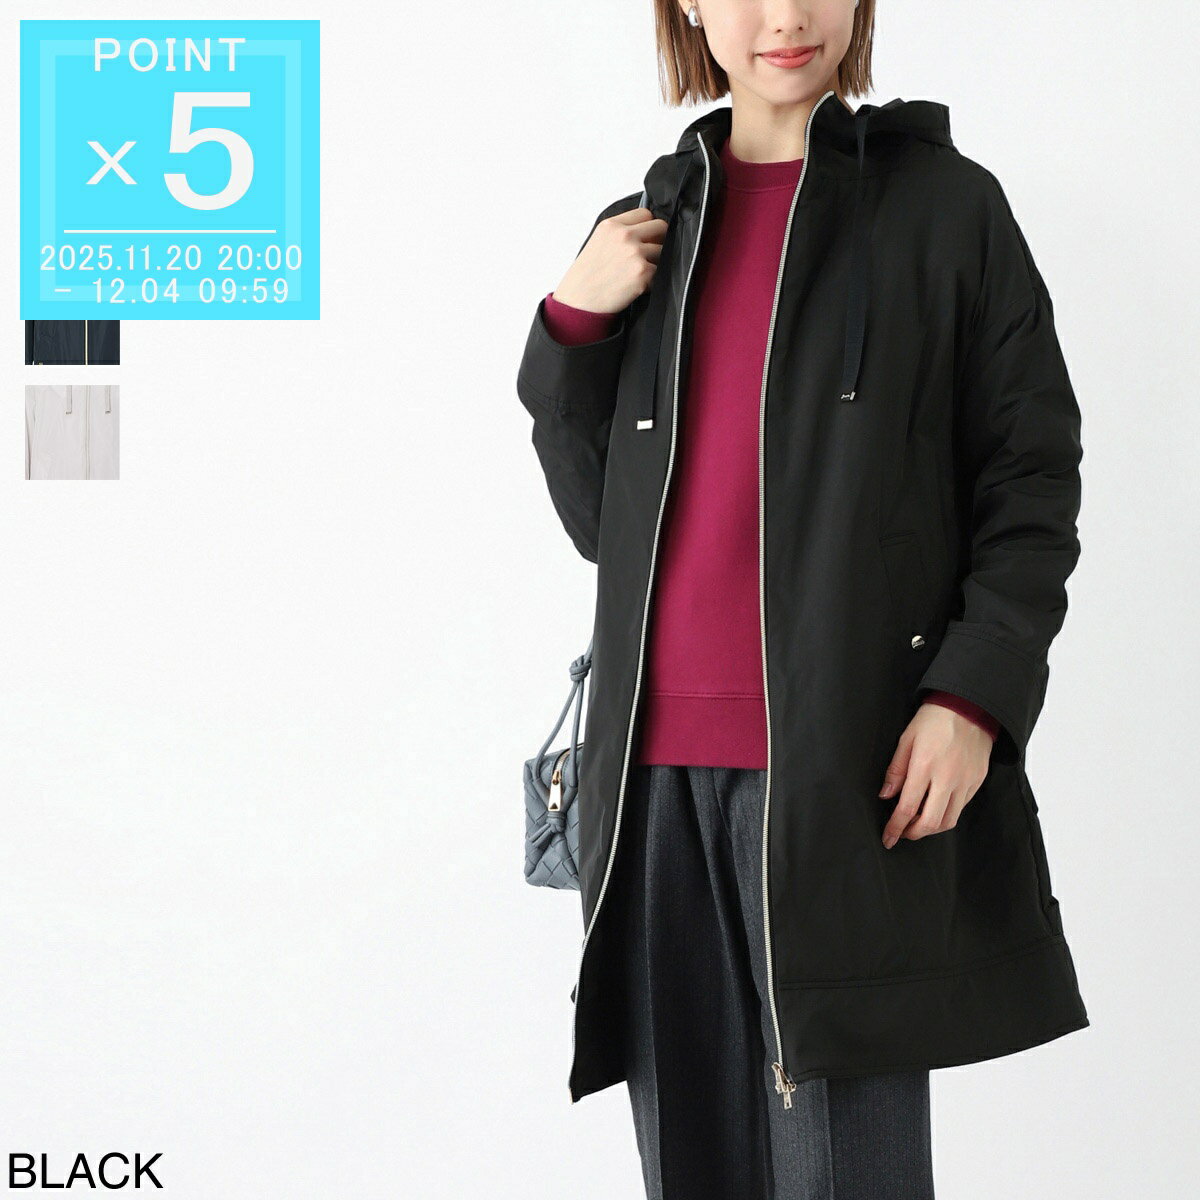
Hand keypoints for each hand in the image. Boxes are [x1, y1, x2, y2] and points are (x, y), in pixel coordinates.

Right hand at [553, 207, 666, 314]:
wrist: (579, 302)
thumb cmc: (586, 277)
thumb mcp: (598, 242)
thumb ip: (620, 232)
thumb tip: (645, 232)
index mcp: (612, 226)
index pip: (645, 214)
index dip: (648, 227)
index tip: (646, 237)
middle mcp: (625, 236)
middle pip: (660, 227)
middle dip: (658, 240)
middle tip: (649, 254)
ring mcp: (635, 253)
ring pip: (662, 252)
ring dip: (655, 263)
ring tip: (636, 274)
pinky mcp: (643, 272)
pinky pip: (659, 273)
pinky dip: (651, 282)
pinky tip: (635, 286)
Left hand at [878, 702, 992, 848]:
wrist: (969, 708)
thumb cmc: (934, 720)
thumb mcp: (906, 739)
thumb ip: (896, 770)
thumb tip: (886, 796)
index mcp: (924, 766)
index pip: (907, 808)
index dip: (895, 827)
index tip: (888, 838)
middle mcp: (947, 778)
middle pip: (930, 822)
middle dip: (913, 834)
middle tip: (902, 833)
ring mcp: (965, 782)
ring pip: (949, 820)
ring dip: (931, 828)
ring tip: (918, 825)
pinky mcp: (977, 782)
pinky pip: (961, 808)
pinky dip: (946, 815)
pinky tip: (935, 808)